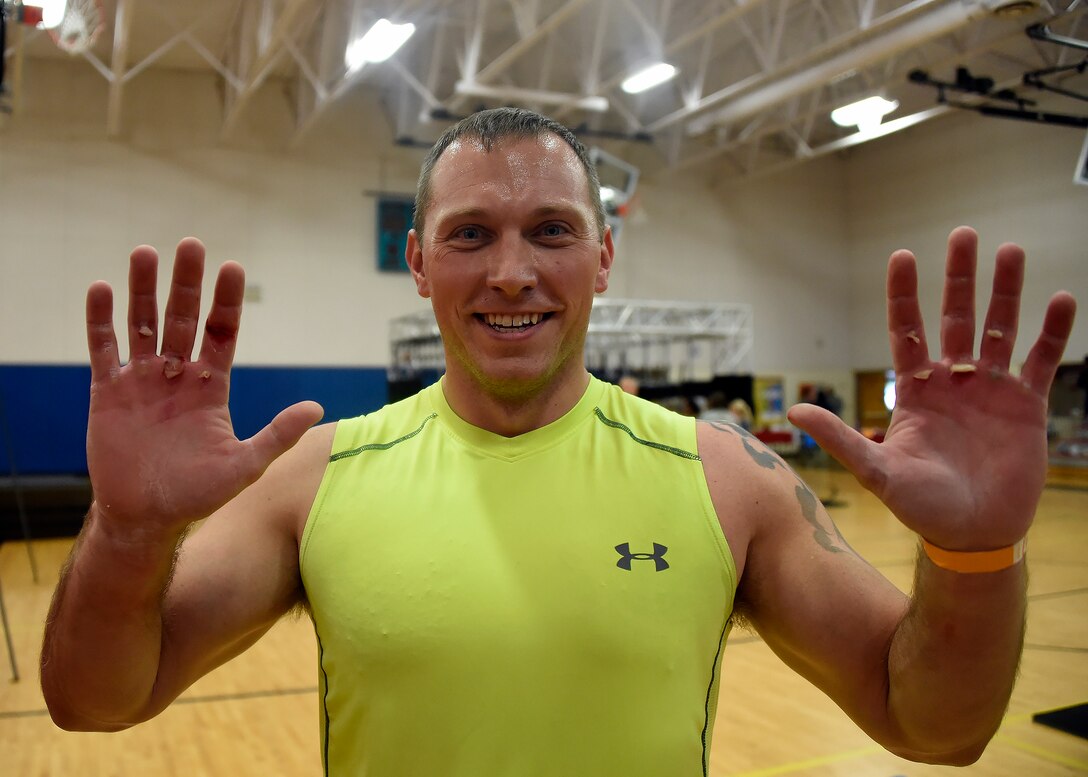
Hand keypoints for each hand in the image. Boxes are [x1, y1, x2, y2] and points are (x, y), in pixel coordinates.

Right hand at [85, 238, 323, 538]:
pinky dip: (101, 321)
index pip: (221, 332)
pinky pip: (105, 349)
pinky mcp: (109, 392)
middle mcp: (178, 376)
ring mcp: (143, 381)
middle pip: (182, 319)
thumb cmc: (198, 494)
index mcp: (212, 386)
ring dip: (143, 290)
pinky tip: (102, 289)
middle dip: (186, 283)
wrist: (147, 517)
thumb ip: (278, 434)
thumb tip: (317, 407)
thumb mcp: (245, 465)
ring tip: (145, 252)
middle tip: (191, 244)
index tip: (232, 267)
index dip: (225, 302)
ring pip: (143, 325)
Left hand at [789, 227, 1075, 549]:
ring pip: (999, 330)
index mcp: (915, 391)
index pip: (906, 331)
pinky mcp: (1026, 406)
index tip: (903, 256)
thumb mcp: (877, 471)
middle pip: (954, 318)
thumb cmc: (921, 506)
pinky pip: (1040, 361)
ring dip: (1006, 292)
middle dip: (959, 278)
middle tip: (963, 233)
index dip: (904, 295)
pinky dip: (1050, 332)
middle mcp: (952, 382)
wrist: (972, 535)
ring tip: (1011, 251)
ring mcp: (991, 391)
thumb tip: (792, 414)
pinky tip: (1058, 299)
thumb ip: (841, 439)